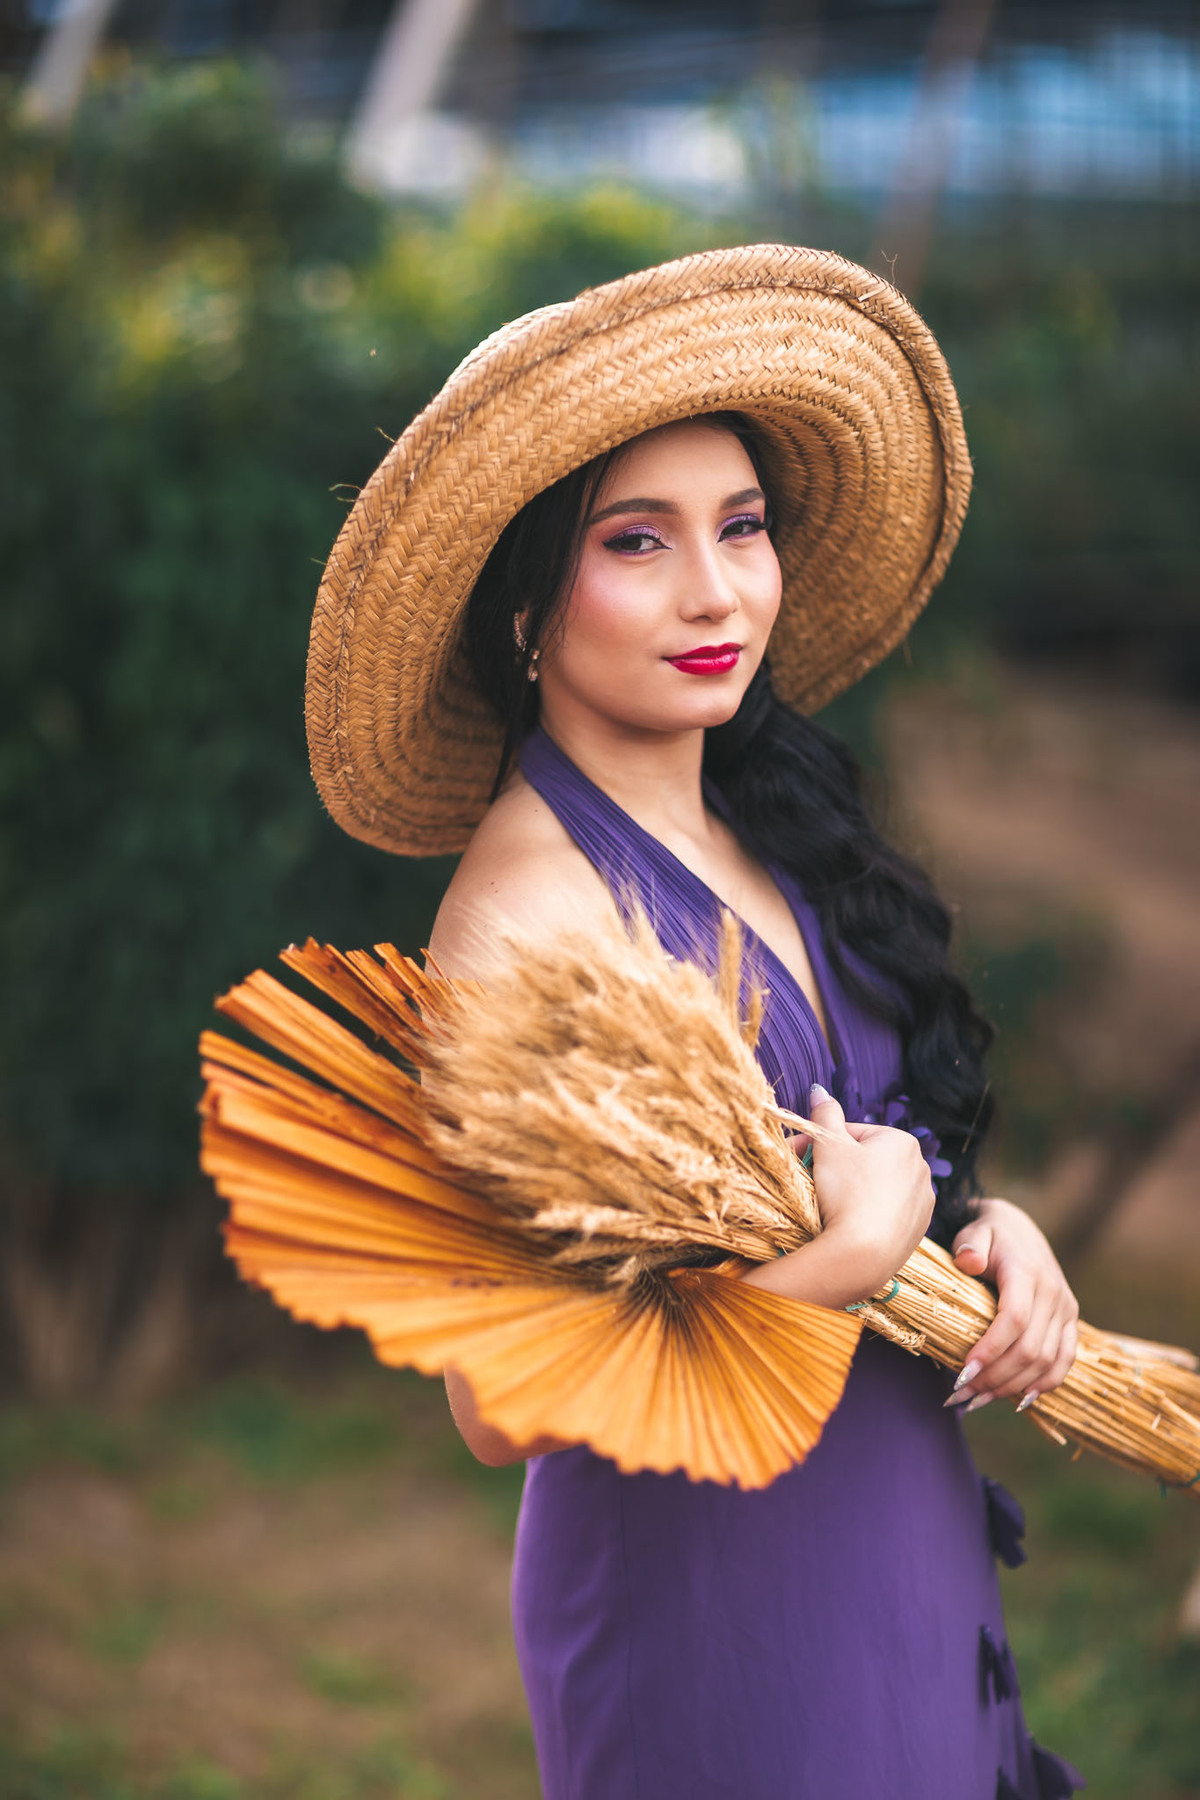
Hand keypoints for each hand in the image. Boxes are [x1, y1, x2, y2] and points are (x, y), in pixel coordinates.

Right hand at [805, 1085, 935, 1296]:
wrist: (862, 1253)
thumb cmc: (845, 1190)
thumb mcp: (829, 1145)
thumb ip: (824, 1113)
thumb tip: (818, 1089)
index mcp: (903, 1141)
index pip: (852, 1134)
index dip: (822, 1144)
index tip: (799, 1156)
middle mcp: (921, 1168)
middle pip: (866, 1160)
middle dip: (837, 1166)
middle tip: (809, 1179)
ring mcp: (922, 1202)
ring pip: (877, 1188)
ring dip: (853, 1190)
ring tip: (829, 1204)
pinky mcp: (918, 1231)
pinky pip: (887, 1214)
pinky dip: (868, 1214)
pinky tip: (850, 1223)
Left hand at [946, 1198, 1078, 1412]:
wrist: (1019, 1228)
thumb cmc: (988, 1233)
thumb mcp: (974, 1231)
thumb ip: (969, 1245)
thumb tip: (969, 1261)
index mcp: (1027, 1272)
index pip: (1014, 1319)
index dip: (991, 1350)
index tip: (962, 1371)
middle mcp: (1053, 1293)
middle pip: (1030, 1348)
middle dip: (995, 1377)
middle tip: (962, 1393)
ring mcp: (1066, 1309)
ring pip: (1046, 1361)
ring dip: (1013, 1386)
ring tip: (978, 1399)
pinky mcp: (1071, 1321)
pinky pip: (1065, 1360)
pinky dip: (1045, 1384)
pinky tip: (1019, 1399)